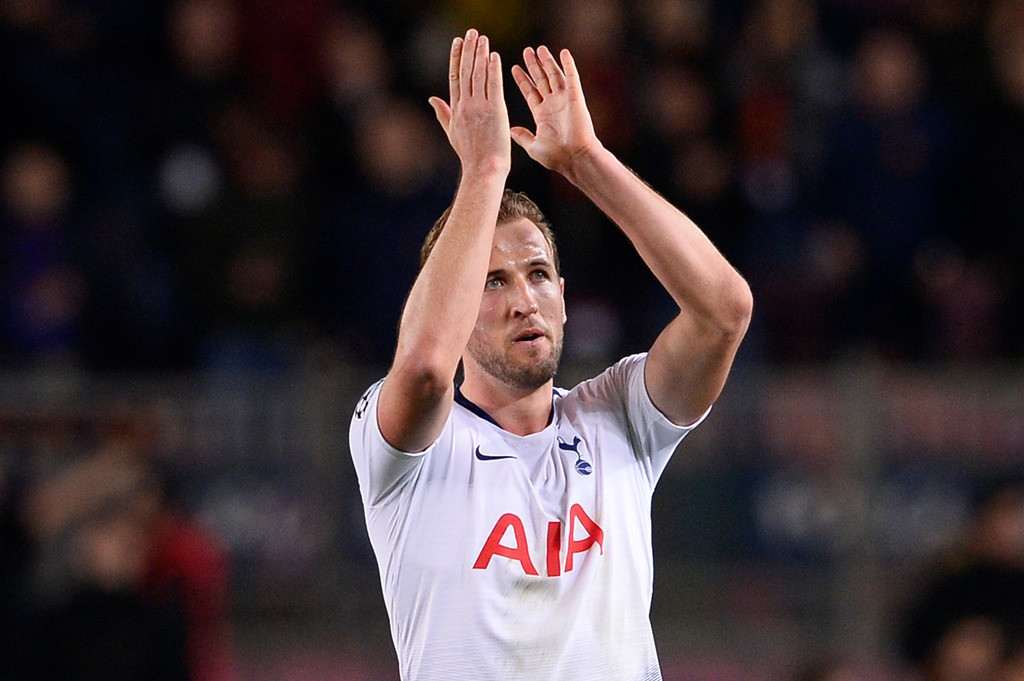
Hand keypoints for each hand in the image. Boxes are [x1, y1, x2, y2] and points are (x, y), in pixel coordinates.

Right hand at [428, 29, 510, 175]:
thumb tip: (431, 98)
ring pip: (479, 75)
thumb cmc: (470, 154)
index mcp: (455, 109)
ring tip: (483, 39)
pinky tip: (493, 56)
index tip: (458, 42)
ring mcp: (479, 107)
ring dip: (481, 54)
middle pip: (466, 71)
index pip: (455, 77)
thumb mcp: (452, 133)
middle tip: (471, 33)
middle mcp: (465, 105)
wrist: (484, 168)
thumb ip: (442, 114)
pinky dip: (493, 69)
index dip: (456, 57)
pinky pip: (493, 85)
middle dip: (469, 50)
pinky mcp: (495, 111)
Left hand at [510, 46, 600, 174]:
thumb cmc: (556, 157)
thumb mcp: (533, 146)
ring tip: (539, 49)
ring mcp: (564, 100)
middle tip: (526, 51)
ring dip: (547, 62)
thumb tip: (511, 130)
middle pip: (541, 80)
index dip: (523, 80)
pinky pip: (572, 77)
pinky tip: (563, 52)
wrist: (575, 158)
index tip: (514, 68)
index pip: (530, 92)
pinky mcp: (575, 98)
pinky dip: (568, 64)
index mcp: (542, 115)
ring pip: (554, 76)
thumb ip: (522, 137)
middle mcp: (553, 105)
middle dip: (534, 66)